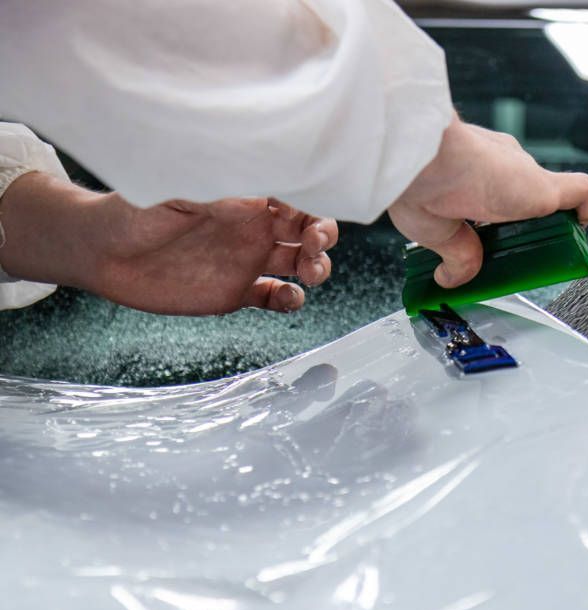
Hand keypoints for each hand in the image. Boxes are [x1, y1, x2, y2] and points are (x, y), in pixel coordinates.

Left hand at [0, 172, 337, 314]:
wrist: (102, 249)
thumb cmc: (133, 207)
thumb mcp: (175, 184)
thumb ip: (216, 181)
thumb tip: (254, 168)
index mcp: (244, 197)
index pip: (295, 197)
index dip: (314, 207)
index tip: (311, 221)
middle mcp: (251, 227)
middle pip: (307, 230)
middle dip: (322, 238)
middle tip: (313, 251)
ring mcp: (246, 261)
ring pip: (298, 264)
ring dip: (315, 269)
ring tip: (308, 278)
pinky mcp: (235, 292)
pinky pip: (274, 296)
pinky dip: (290, 300)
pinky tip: (289, 299)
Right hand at [388, 117, 587, 287]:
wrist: (422, 164)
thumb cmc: (415, 184)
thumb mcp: (436, 233)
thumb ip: (455, 255)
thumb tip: (452, 278)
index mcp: (471, 171)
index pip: (495, 191)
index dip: (498, 216)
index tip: (492, 241)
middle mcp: (500, 167)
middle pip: (524, 196)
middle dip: (524, 225)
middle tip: (519, 256)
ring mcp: (522, 176)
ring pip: (551, 198)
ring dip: (553, 225)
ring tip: (550, 254)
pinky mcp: (543, 186)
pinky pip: (580, 191)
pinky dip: (584, 210)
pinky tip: (579, 229)